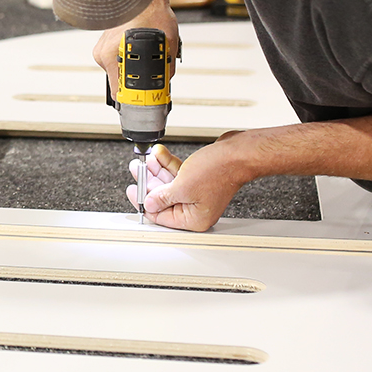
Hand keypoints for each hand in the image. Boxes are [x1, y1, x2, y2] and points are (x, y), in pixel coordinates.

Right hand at [93, 0, 179, 103]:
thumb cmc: (153, 13)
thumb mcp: (167, 46)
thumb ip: (166, 68)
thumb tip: (165, 81)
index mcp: (112, 57)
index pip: (117, 92)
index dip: (133, 98)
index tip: (143, 101)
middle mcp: (103, 53)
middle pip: (119, 80)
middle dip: (135, 81)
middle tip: (152, 75)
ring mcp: (102, 46)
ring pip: (118, 68)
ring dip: (131, 67)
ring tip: (147, 54)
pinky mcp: (105, 40)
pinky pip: (117, 56)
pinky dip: (128, 55)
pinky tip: (139, 46)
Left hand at [127, 131, 258, 231]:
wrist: (238, 153)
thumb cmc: (219, 171)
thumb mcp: (182, 187)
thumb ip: (162, 197)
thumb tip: (149, 203)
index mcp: (194, 219)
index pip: (162, 216)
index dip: (145, 203)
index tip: (134, 191)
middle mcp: (196, 208)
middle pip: (164, 198)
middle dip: (149, 182)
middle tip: (137, 171)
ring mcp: (197, 193)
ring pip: (169, 183)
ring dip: (156, 170)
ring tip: (145, 161)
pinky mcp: (198, 178)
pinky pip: (177, 173)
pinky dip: (168, 164)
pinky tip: (159, 154)